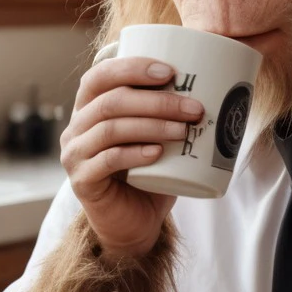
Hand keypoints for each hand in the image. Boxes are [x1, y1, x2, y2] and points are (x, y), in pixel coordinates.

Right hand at [60, 56, 203, 260]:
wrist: (133, 223)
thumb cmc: (149, 174)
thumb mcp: (158, 137)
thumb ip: (169, 113)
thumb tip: (216, 86)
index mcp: (89, 107)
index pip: (101, 75)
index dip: (132, 68)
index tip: (169, 71)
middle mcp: (76, 127)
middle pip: (112, 102)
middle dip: (156, 101)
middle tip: (193, 108)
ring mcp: (75, 154)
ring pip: (110, 129)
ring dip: (151, 126)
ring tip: (182, 130)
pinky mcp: (82, 181)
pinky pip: (107, 161)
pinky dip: (134, 154)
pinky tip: (156, 153)